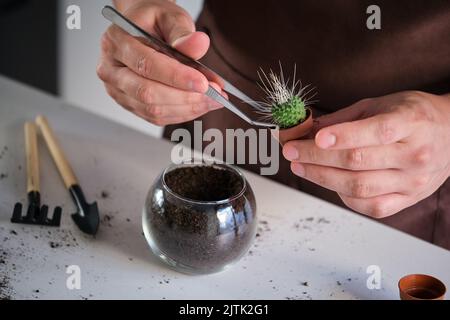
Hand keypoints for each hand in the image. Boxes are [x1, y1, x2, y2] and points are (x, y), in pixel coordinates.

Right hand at [97, 0, 223, 125]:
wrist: (142, 28)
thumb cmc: (153, 22)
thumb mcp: (169, 17)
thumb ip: (182, 33)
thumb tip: (199, 45)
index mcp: (117, 41)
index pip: (147, 65)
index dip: (177, 77)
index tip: (204, 83)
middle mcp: (111, 69)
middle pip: (148, 93)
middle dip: (186, 98)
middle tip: (215, 95)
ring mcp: (118, 90)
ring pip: (153, 110)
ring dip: (187, 109)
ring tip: (213, 100)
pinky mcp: (129, 104)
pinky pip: (156, 117)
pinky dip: (181, 114)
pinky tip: (199, 105)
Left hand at [282, 91, 449, 217]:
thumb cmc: (413, 116)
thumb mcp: (381, 104)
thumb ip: (344, 118)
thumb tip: (307, 129)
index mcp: (411, 123)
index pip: (375, 132)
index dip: (342, 136)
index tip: (314, 138)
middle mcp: (414, 155)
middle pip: (358, 162)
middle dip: (317, 157)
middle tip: (292, 152)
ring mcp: (413, 182)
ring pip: (360, 187)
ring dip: (322, 178)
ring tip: (301, 167)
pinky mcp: (408, 199)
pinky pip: (371, 207)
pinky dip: (344, 196)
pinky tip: (328, 183)